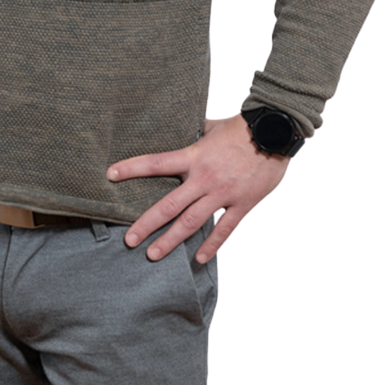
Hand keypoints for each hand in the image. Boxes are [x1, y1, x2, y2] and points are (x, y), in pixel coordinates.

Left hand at [106, 113, 290, 262]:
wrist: (274, 133)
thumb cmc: (241, 126)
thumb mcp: (212, 125)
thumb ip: (195, 132)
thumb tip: (182, 127)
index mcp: (194, 156)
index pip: (156, 163)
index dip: (131, 168)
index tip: (110, 175)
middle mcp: (204, 178)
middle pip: (169, 205)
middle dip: (147, 224)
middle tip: (129, 240)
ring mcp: (223, 194)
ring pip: (191, 223)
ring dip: (171, 241)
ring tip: (153, 255)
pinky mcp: (242, 205)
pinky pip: (224, 230)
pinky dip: (211, 245)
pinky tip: (198, 258)